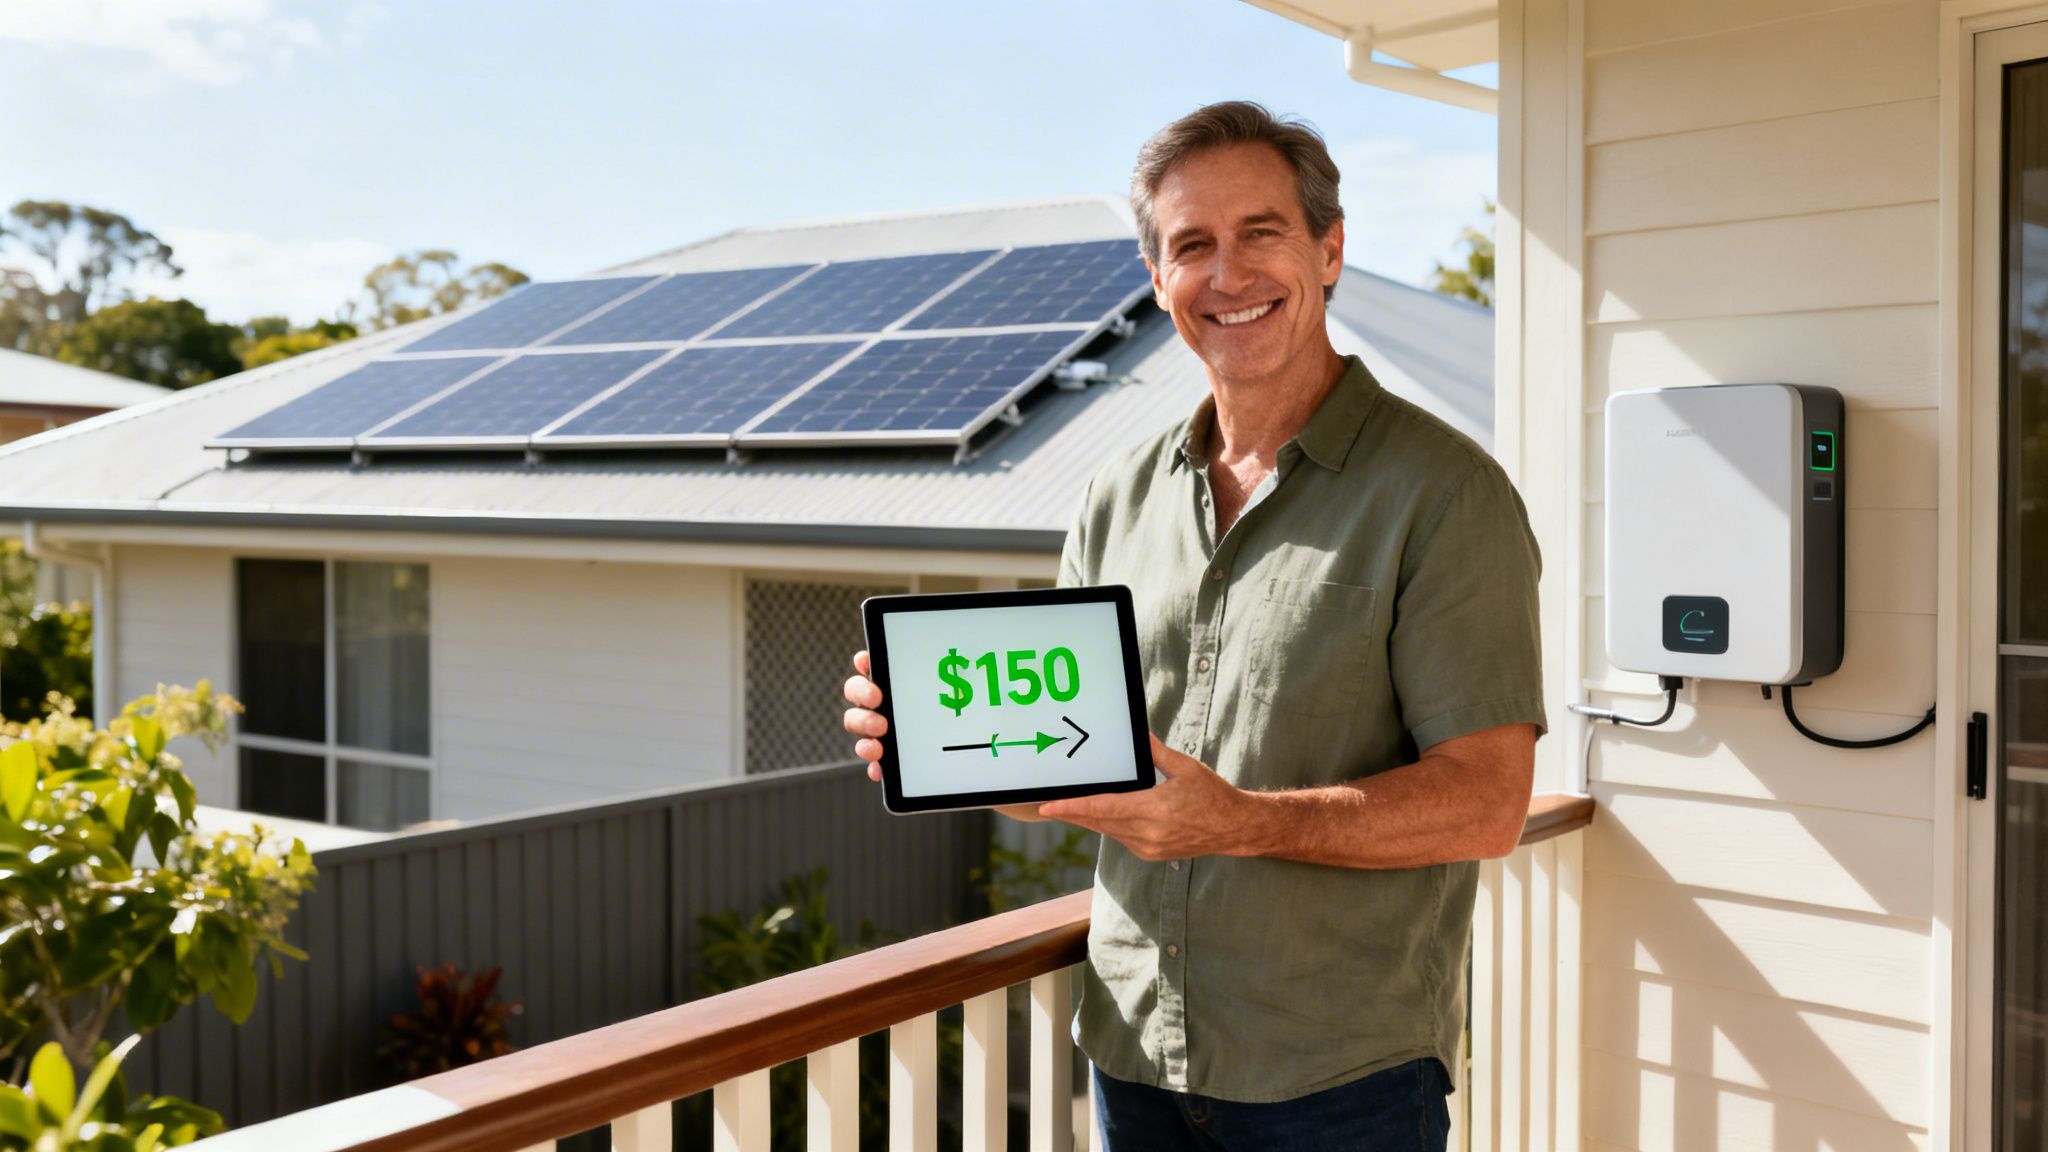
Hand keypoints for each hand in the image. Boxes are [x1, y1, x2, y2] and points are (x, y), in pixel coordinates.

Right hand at [843, 651, 1044, 821]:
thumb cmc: (983, 718)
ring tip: (880, 738)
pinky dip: (874, 764)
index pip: (875, 663)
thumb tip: (993, 654)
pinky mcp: (894, 760)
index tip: (869, 663)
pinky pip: (874, 762)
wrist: (991, 761)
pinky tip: (881, 769)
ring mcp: (888, 731)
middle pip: (857, 691)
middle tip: (878, 701)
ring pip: (859, 724)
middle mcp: (890, 702)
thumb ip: (976, 676)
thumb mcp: (982, 694)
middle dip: (861, 693)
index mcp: (904, 679)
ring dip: (863, 729)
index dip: (866, 661)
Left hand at [1036, 734, 1257, 860]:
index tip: (1048, 807)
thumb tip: (1138, 735)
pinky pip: (1121, 837)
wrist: (1233, 828)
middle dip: (1072, 812)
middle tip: (1047, 805)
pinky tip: (1102, 814)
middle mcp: (1147, 833)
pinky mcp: (1151, 853)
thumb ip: (1156, 753)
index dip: (1072, 807)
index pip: (1102, 808)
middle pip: (1098, 821)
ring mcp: (1148, 847)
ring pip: (1107, 831)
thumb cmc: (1212, 796)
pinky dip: (1109, 825)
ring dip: (1088, 818)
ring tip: (1068, 807)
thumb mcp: (1185, 768)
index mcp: (1153, 809)